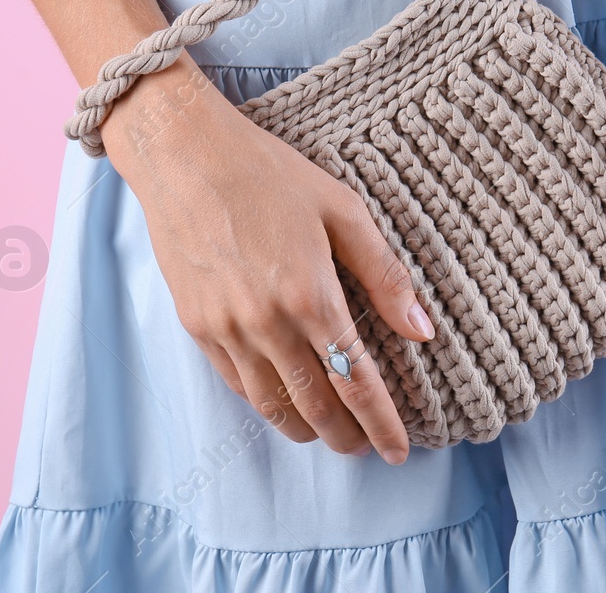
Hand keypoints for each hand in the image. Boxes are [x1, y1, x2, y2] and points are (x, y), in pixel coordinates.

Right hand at [100, 56, 434, 462]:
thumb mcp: (343, 210)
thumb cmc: (270, 174)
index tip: (400, 449)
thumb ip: (385, 273)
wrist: (183, 156)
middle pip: (316, 403)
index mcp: (311, 295)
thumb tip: (422, 330)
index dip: (381, 421)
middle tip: (369, 448)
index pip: (357, 379)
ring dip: (307, 428)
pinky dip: (266, 404)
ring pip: (273, 403)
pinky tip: (284, 405)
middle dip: (347, 435)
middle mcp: (267, 322)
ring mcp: (226, 328)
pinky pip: (237, 383)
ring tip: (331, 435)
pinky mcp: (196, 325)